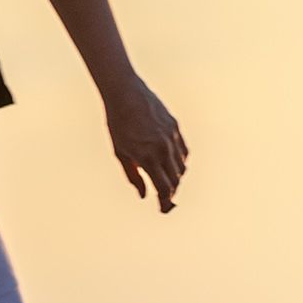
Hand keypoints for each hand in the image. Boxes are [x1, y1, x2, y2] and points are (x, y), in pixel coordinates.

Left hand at [103, 75, 188, 212]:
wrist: (125, 94)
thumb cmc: (118, 124)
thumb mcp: (120, 153)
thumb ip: (133, 176)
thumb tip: (144, 195)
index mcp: (148, 158)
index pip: (164, 188)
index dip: (165, 202)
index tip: (163, 209)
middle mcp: (163, 149)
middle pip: (175, 180)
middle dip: (171, 193)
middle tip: (165, 200)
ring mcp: (172, 138)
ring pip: (181, 167)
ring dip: (176, 179)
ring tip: (168, 183)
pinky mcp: (175, 128)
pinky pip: (183, 152)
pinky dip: (180, 162)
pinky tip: (172, 165)